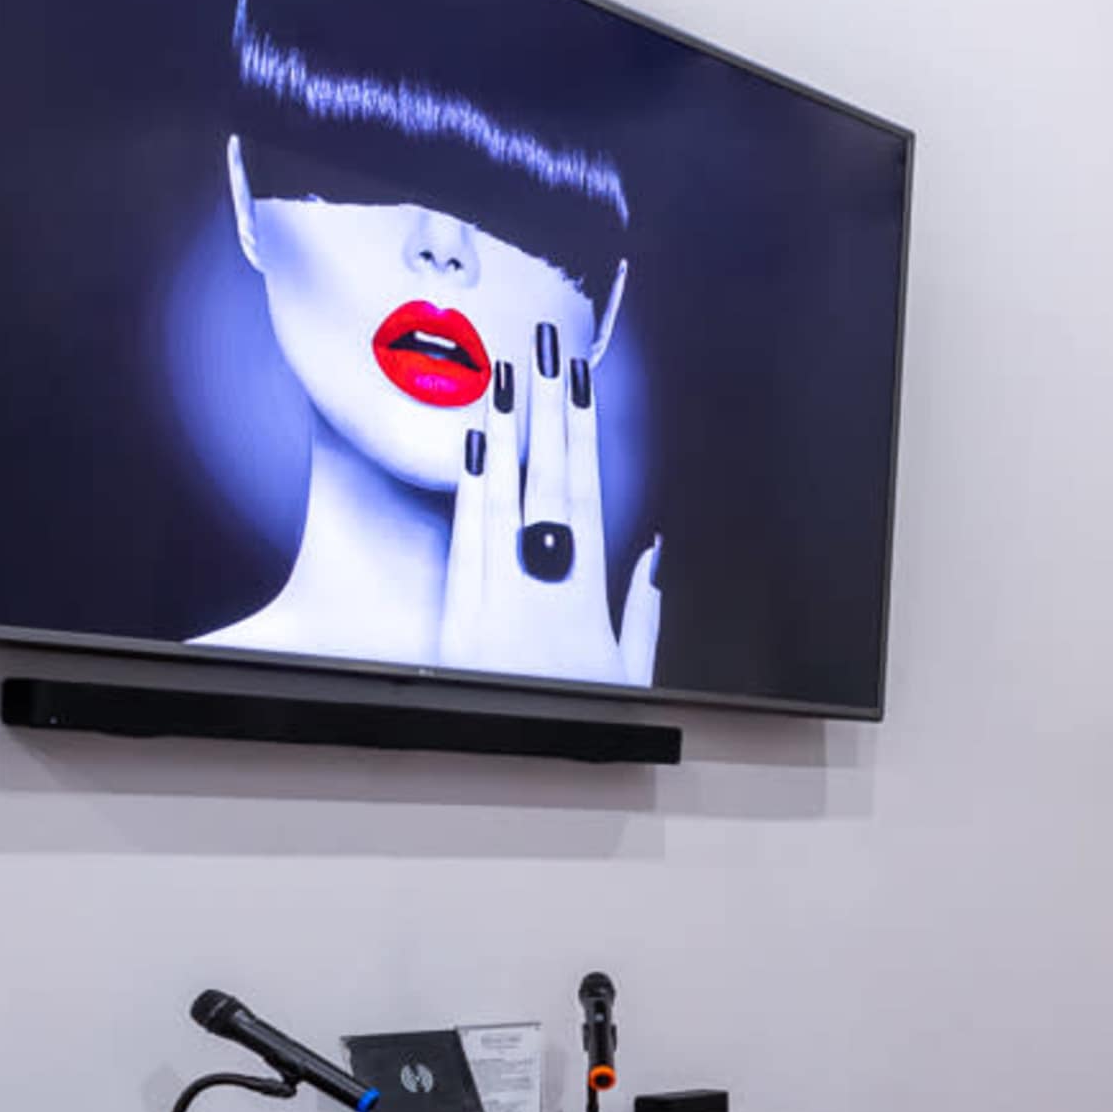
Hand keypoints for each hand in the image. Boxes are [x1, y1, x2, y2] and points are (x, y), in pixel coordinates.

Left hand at [436, 318, 660, 685]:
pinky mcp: (460, 616)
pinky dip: (469, 490)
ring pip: (504, 499)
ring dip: (505, 431)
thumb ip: (643, 612)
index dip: (583, 431)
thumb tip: (652, 553)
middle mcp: (547, 587)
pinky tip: (469, 443)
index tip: (580, 379)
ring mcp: (501, 598)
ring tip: (502, 372)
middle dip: (548, 409)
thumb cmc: (576, 715)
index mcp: (589, 596)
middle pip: (548, 481)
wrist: (521, 765)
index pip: (586, 494)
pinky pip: (466, 539)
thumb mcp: (628, 673)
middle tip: (545, 346)